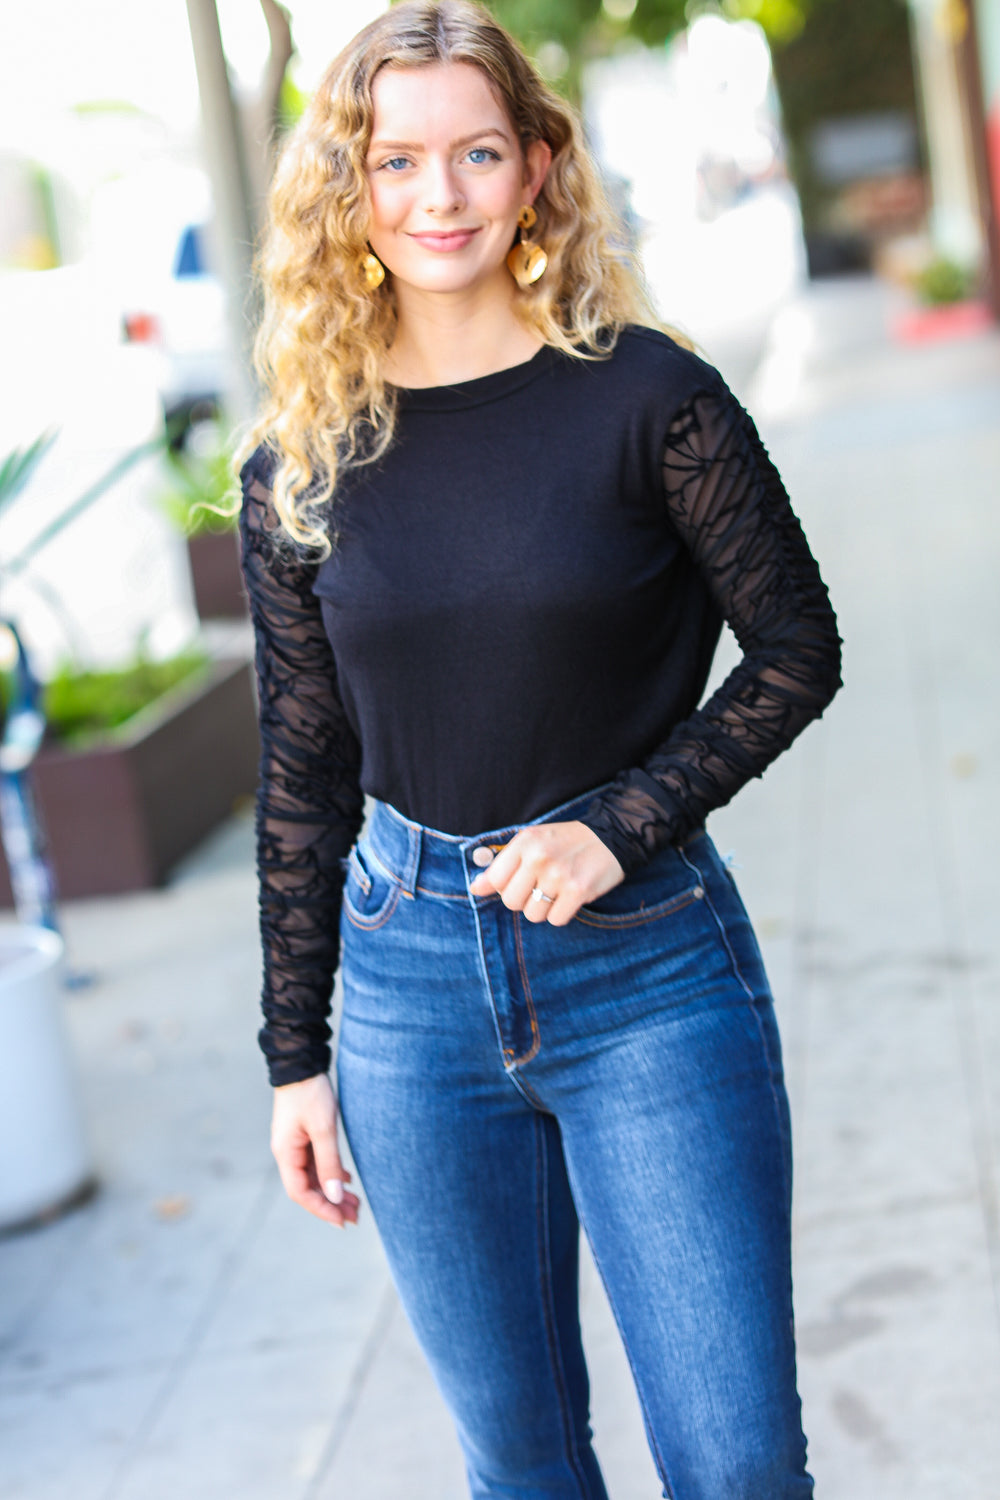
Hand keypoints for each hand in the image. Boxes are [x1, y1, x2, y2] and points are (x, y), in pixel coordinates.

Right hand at [270, 1072, 359, 1226]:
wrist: (302, 1062)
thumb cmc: (310, 1092)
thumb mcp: (323, 1128)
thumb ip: (329, 1162)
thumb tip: (333, 1196)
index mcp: (286, 1153)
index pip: (300, 1193)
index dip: (321, 1209)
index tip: (342, 1221)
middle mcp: (287, 1152)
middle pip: (308, 1188)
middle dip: (331, 1204)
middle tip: (356, 1216)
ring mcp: (295, 1144)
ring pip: (314, 1176)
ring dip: (332, 1191)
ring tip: (356, 1203)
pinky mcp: (304, 1135)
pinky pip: (316, 1162)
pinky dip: (331, 1173)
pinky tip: (347, 1181)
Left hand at [469, 820, 624, 925]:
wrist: (612, 836)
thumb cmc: (567, 841)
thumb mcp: (532, 842)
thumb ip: (502, 864)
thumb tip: (475, 889)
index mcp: (525, 842)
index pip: (495, 880)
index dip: (506, 887)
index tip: (521, 882)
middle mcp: (539, 857)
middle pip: (511, 902)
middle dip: (524, 900)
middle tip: (540, 888)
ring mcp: (558, 875)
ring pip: (533, 914)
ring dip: (544, 908)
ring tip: (557, 891)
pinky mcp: (578, 891)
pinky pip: (555, 919)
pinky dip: (561, 913)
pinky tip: (569, 897)